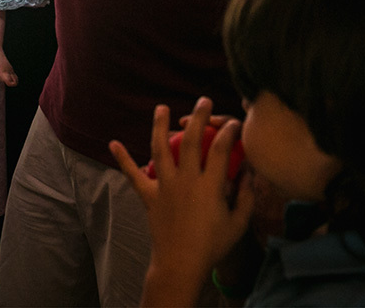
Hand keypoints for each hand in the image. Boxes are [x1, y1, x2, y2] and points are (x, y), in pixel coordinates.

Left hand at [109, 98, 254, 302]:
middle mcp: (186, 181)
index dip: (229, 132)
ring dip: (160, 126)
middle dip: (198, 117)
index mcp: (210, 186)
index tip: (233, 123)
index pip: (222, 149)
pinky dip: (123, 160)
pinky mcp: (149, 196)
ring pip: (160, 149)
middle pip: (191, 140)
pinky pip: (134, 176)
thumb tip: (251, 171)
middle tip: (204, 100)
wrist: (180, 265)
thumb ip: (248, 195)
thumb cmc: (212, 246)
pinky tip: (113, 143)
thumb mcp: (239, 223)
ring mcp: (165, 187)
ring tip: (161, 108)